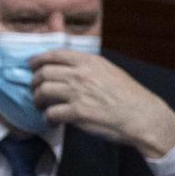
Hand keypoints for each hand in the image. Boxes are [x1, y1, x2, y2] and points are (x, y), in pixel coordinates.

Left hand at [30, 50, 174, 157]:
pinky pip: (50, 113)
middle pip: (43, 73)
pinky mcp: (77, 112)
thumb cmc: (128, 95)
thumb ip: (88, 66)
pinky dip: (47, 118)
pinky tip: (52, 121)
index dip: (38, 60)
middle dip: (35, 82)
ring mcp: (78, 93)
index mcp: (89, 61)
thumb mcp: (109, 70)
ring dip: (37, 100)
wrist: (143, 115)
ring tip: (42, 106)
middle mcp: (81, 74)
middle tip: (36, 90)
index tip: (31, 66)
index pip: (55, 54)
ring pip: (42, 92)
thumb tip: (67, 66)